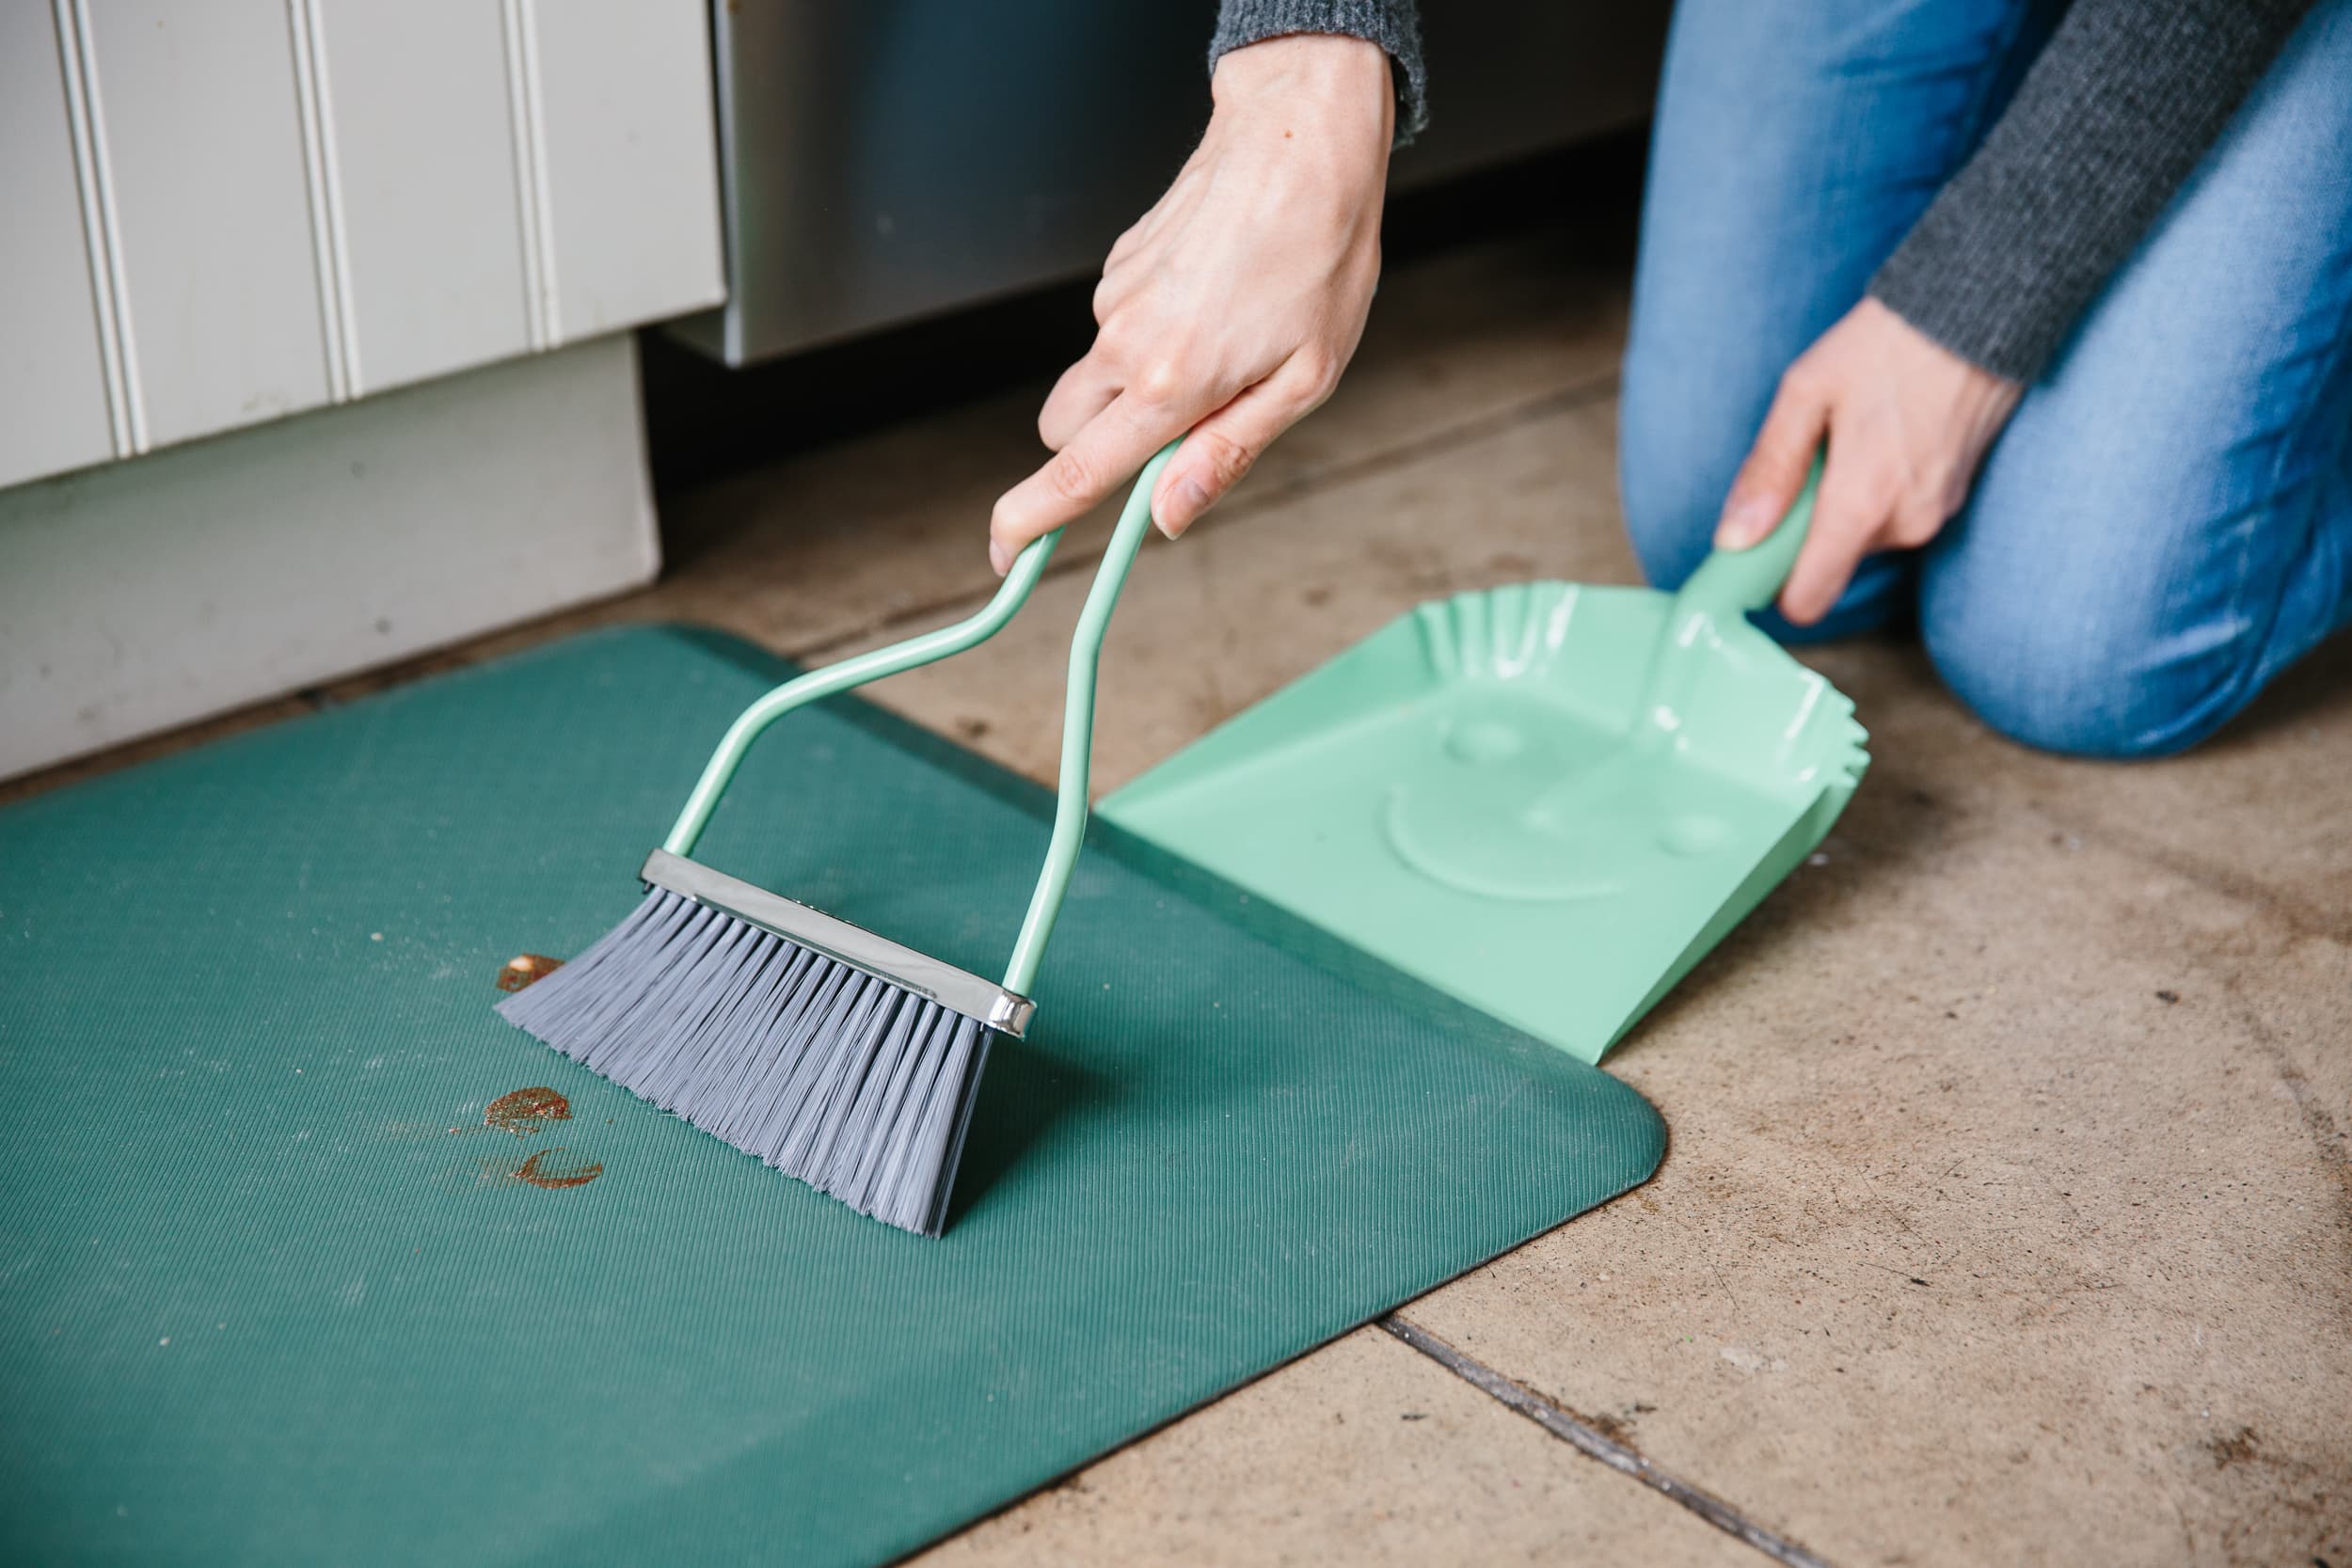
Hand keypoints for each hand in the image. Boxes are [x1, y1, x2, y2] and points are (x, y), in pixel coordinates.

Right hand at [988, 35, 1392, 572]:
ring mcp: (1115, 299)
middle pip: (1068, 432)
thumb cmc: (1319, 257)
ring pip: (1100, 376)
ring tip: (1229, 341)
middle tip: (1174, 439)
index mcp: (1171, 384)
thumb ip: (1227, 453)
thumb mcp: (1304, 381)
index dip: (1032, 521)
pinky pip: (1121, 325)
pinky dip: (1155, 333)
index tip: (1005, 554)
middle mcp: (1126, 342)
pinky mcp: (1118, 264)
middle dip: (1098, 452)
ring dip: (1141, 386)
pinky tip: (1217, 297)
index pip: (1078, 473)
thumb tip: (1168, 517)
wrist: (1301, 141)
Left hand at [1716, 297, 2023, 623]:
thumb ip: (1769, 471)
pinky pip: (1894, 516)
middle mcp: (1905, 525)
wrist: (1978, 310)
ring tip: (1853, 438)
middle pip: (1830, 563)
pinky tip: (1883, 438)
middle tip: (1811, 459)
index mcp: (1862, 505)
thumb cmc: (1884, 345)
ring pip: (1862, 538)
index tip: (1757, 548)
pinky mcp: (1954, 498)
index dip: (1774, 584)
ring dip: (1844, 503)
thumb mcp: (1805, 393)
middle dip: (1808, 525)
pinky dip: (1876, 491)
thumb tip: (1735, 539)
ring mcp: (1936, 514)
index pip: (1807, 600)